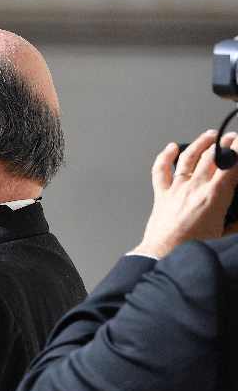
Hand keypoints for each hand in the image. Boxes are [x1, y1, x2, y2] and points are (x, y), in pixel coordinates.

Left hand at [130, 129, 237, 257]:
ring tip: (210, 135)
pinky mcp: (161, 195)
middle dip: (225, 143)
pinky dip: (165, 156)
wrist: (163, 255)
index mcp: (214, 196)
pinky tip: (171, 148)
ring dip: (200, 143)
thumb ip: (235, 224)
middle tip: (233, 138)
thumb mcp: (223, 235)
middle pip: (212, 156)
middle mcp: (194, 188)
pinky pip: (160, 171)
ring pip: (188, 157)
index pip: (231, 165)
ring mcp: (176, 189)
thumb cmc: (191, 247)